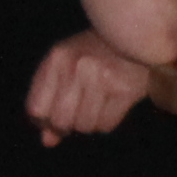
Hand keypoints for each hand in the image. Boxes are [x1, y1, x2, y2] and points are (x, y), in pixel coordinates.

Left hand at [24, 29, 152, 142]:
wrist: (140, 35)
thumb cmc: (97, 51)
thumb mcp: (67, 66)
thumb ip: (51, 99)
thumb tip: (48, 141)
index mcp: (57, 58)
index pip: (36, 109)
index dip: (44, 122)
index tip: (54, 120)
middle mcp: (77, 66)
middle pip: (60, 121)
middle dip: (68, 125)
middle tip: (78, 115)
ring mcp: (102, 77)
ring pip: (84, 125)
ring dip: (90, 123)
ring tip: (97, 106)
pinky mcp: (126, 89)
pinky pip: (106, 124)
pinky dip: (107, 122)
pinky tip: (112, 106)